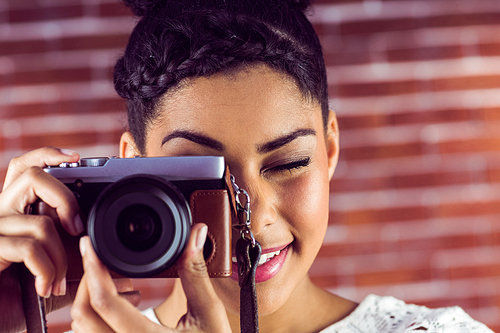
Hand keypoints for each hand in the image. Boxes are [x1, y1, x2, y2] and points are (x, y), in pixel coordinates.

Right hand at [0, 147, 82, 332]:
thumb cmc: (21, 296)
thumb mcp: (57, 274)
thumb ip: (83, 266)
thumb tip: (126, 278)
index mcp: (15, 210)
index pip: (24, 167)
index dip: (47, 154)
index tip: (76, 158)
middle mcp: (0, 213)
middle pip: (33, 178)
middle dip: (66, 201)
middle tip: (78, 229)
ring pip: (41, 221)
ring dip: (59, 257)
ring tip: (56, 282)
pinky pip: (28, 247)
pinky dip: (46, 270)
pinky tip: (44, 288)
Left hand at [70, 224, 231, 332]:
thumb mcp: (209, 313)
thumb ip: (196, 273)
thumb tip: (194, 236)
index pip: (104, 302)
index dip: (93, 268)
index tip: (90, 246)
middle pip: (82, 315)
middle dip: (87, 282)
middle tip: (103, 260)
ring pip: (81, 330)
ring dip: (92, 301)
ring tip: (123, 285)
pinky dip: (98, 317)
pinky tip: (127, 306)